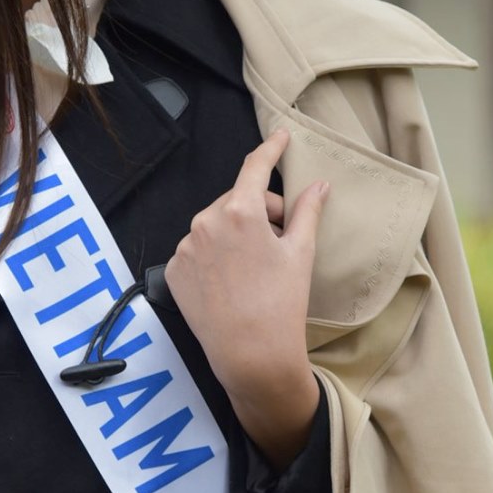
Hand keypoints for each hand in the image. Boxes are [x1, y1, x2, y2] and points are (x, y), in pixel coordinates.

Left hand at [163, 125, 328, 467]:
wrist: (251, 355)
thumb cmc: (281, 304)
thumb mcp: (300, 253)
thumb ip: (307, 212)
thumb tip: (318, 185)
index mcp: (239, 211)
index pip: (255, 168)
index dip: (270, 150)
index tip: (279, 137)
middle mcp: (205, 222)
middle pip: (237, 202)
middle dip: (260, 214)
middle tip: (281, 244)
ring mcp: (185, 247)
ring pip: (215, 227)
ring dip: (235, 237)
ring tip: (254, 272)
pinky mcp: (174, 270)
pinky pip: (197, 252)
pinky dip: (213, 259)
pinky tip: (230, 284)